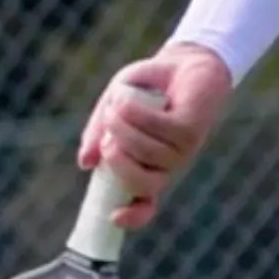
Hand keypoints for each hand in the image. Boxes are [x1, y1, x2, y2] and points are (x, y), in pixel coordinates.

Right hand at [77, 44, 233, 228]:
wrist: (184, 61)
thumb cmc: (147, 88)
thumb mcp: (112, 107)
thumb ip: (98, 134)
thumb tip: (86, 163)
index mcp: (149, 166)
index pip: (145, 204)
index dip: (133, 217)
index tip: (113, 217)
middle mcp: (168, 164)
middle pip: (143, 183)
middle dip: (118, 162)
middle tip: (107, 137)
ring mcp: (183, 149)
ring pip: (148, 152)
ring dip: (123, 127)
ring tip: (116, 105)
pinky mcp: (191, 129)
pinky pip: (160, 128)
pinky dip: (136, 113)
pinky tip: (125, 98)